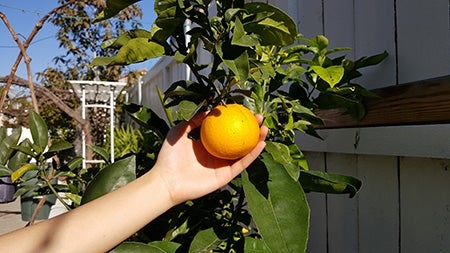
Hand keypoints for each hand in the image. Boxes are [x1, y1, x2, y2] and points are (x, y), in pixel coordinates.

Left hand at [153, 111, 267, 204]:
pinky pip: (242, 164)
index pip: (225, 131)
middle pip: (238, 140)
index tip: (244, 109)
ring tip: (265, 128)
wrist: (166, 180)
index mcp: (207, 145)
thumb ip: (193, 121)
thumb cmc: (169, 157)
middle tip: (259, 117)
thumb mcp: (179, 132)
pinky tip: (261, 144)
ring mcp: (222, 166)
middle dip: (251, 129)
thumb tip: (208, 110)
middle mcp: (217, 155)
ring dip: (257, 141)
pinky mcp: (226, 176)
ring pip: (244, 152)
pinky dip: (253, 154)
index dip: (236, 120)